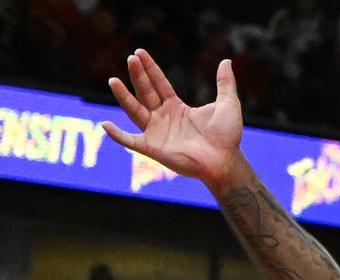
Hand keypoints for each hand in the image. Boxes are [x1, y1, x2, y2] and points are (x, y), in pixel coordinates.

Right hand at [104, 49, 242, 187]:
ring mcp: (156, 133)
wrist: (225, 161)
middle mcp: (163, 118)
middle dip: (138, 75)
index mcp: (176, 108)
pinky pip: (130, 141)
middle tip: (131, 58)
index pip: (159, 84)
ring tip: (113, 80)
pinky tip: (105, 125)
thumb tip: (226, 62)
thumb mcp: (227, 104)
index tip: (139, 52)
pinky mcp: (153, 148)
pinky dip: (118, 135)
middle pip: (145, 92)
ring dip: (123, 97)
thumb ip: (224, 83)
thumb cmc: (227, 137)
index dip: (150, 69)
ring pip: (135, 110)